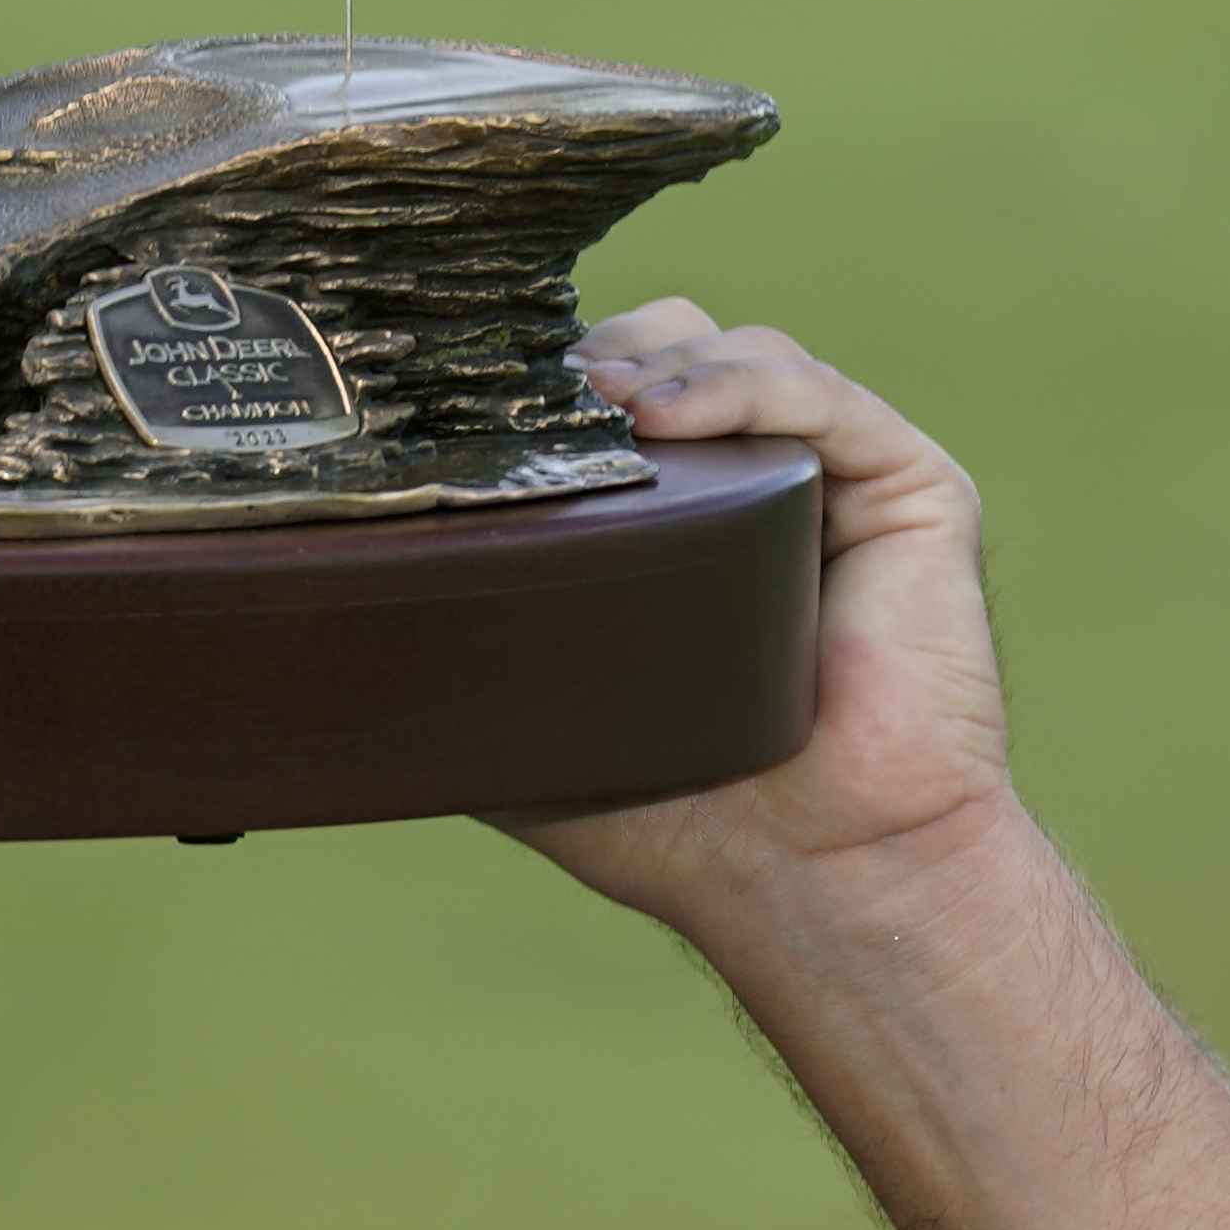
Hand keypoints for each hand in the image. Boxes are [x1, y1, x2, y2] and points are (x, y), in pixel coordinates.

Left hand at [497, 307, 1019, 917]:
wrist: (813, 878)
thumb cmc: (675, 821)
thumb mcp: (523, 726)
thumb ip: (449, 661)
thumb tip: (315, 618)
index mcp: (675, 524)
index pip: (606, 402)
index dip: (543, 387)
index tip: (466, 400)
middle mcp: (757, 486)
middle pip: (664, 351)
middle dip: (593, 359)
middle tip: (528, 403)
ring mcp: (837, 480)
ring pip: (736, 352)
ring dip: (654, 362)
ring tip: (596, 408)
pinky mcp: (913, 489)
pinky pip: (822, 398)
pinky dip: (741, 384)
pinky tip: (667, 412)